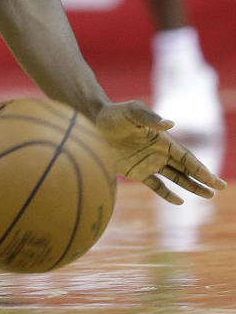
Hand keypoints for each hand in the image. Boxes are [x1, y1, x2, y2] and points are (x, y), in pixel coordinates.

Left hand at [94, 100, 225, 203]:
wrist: (93, 123)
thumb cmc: (114, 114)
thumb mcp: (132, 112)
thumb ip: (149, 117)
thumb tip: (170, 123)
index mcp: (162, 139)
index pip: (185, 157)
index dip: (200, 168)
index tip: (215, 180)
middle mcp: (159, 152)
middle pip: (186, 168)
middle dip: (203, 178)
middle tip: (221, 188)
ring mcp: (149, 162)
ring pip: (176, 178)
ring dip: (191, 186)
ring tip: (208, 195)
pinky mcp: (137, 171)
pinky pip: (156, 185)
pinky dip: (167, 194)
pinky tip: (179, 201)